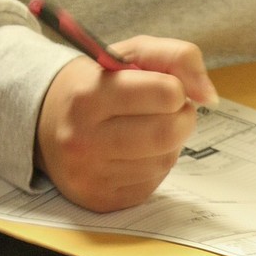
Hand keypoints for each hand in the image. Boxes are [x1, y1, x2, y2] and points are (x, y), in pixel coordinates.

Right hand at [36, 36, 217, 212]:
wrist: (45, 122)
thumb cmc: (97, 83)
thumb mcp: (130, 54)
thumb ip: (177, 57)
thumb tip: (210, 95)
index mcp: (89, 95)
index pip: (164, 93)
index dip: (176, 88)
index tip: (167, 87)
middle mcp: (84, 139)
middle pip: (169, 132)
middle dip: (183, 117)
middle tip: (172, 109)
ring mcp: (91, 175)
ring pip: (165, 160)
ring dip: (170, 141)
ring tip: (148, 126)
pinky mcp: (101, 200)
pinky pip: (153, 182)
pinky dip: (155, 163)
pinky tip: (137, 150)